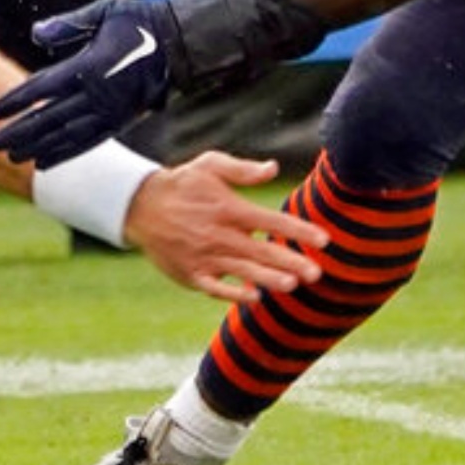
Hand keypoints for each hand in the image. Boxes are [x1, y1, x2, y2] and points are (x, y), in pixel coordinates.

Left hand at [0, 0, 180, 168]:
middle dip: (21, 131)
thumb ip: (69, 23)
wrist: (180, 45)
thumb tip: (35, 33)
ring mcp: (111, 112)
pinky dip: (65, 154)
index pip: (45, 87)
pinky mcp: (121, 122)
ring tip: (12, 157)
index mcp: (91, 66)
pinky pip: (88, 143)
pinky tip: (44, 163)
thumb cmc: (139, 22)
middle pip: (51, 117)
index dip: (18, 100)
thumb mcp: (104, 12)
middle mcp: (99, 95)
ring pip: (67, 136)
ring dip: (38, 147)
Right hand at [125, 153, 328, 301]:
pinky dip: (233, 293)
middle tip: (317, 273)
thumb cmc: (182, 183)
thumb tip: (273, 168)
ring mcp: (204, 256)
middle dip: (291, 262)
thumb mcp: (209, 165)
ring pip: (242, 271)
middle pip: (261, 251)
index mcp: (228, 208)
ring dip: (269, 279)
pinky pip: (215, 287)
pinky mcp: (191, 273)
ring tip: (292, 285)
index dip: (298, 230)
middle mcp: (218, 234)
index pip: (270, 221)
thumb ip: (242, 169)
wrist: (140, 206)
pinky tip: (253, 298)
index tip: (323, 239)